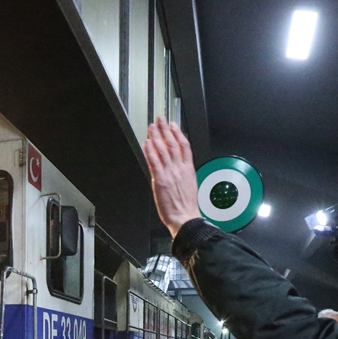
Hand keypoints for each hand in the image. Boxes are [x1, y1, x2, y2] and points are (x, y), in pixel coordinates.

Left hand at [143, 116, 200, 237]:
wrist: (185, 218)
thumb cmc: (187, 206)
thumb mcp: (191, 184)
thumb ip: (184, 172)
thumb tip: (179, 166)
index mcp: (188, 169)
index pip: (184, 146)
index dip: (178, 133)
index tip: (173, 125)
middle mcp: (179, 168)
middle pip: (172, 144)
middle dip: (165, 130)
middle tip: (160, 120)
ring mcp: (170, 173)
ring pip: (163, 150)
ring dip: (156, 137)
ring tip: (151, 128)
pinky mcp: (160, 180)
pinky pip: (154, 162)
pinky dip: (150, 151)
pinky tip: (146, 144)